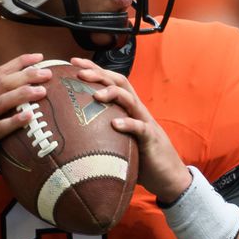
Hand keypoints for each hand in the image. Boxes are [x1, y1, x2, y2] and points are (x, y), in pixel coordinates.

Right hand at [0, 53, 51, 193]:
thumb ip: (7, 121)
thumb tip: (35, 117)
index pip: (0, 75)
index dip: (19, 63)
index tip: (39, 57)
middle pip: (2, 83)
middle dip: (25, 74)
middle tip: (47, 72)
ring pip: (0, 101)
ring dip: (22, 94)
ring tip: (42, 90)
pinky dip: (14, 121)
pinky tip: (29, 117)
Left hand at [69, 57, 192, 202]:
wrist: (168, 175)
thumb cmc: (140, 157)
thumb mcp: (118, 140)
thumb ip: (101, 132)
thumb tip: (70, 132)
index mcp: (127, 108)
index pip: (111, 81)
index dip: (94, 69)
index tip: (73, 62)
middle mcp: (136, 110)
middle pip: (119, 83)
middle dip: (99, 74)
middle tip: (79, 72)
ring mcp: (145, 123)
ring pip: (130, 100)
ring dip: (113, 94)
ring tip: (96, 95)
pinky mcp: (151, 139)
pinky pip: (140, 128)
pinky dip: (128, 123)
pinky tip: (115, 123)